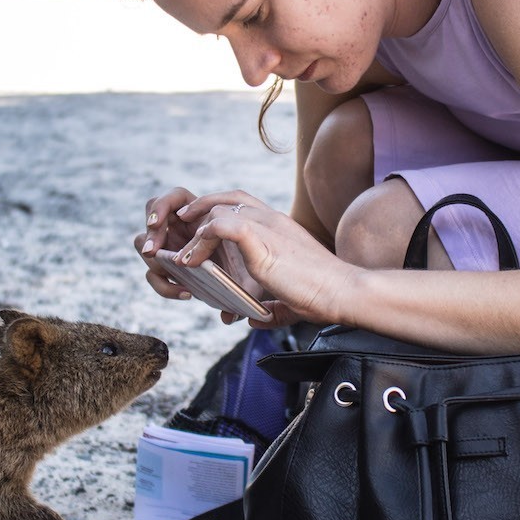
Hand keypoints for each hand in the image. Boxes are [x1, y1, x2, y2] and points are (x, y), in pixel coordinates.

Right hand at [136, 186, 271, 315]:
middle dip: (151, 234)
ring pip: (145, 243)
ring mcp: (173, 247)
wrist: (261, 281)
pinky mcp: (170, 270)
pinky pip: (156, 275)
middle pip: (151, 217)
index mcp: (201, 214)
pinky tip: (186, 294)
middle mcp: (183, 227)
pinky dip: (165, 285)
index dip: (161, 208)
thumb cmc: (258, 265)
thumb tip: (229, 307)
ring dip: (154, 259)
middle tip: (153, 252)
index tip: (156, 224)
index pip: (174, 198)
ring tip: (167, 272)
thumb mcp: (254, 262)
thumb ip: (242, 266)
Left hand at [172, 190, 361, 326]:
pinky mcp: (261, 239)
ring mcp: (267, 226)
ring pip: (217, 213)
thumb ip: (271, 305)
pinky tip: (193, 262)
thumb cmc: (322, 295)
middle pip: (225, 199)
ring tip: (182, 258)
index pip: (241, 201)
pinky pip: (220, 227)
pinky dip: (202, 242)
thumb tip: (251, 320)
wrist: (341, 291)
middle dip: (198, 212)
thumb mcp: (288, 297)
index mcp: (278, 225)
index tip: (196, 225)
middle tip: (179, 228)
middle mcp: (271, 219)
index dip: (215, 208)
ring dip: (194, 236)